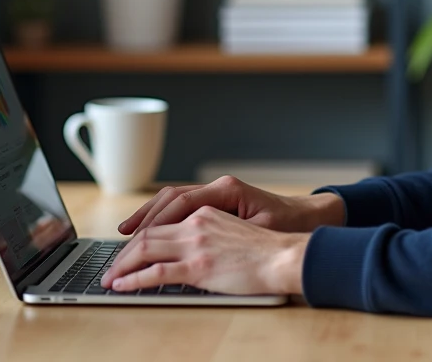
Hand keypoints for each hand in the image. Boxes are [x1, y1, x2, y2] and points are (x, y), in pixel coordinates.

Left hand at [101, 206, 307, 294]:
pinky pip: (157, 272)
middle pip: (148, 232)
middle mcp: (197, 223)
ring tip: (110, 278)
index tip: (127, 242)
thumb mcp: (235, 230)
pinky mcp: (199, 267)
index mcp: (207, 211)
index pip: (163, 216)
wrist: (285, 256)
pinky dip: (134, 279)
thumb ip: (210, 232)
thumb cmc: (268, 248)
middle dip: (124, 251)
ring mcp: (196, 244)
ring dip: (122, 264)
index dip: (141, 229)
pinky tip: (123, 286)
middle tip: (111, 265)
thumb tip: (190, 248)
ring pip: (146, 249)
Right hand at [118, 175, 344, 235]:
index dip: (156, 221)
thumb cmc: (286, 227)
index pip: (182, 202)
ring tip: (126, 232)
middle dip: (145, 217)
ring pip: (173, 199)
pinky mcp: (217, 202)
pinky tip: (151, 229)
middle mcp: (218, 187)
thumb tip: (194, 244)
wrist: (308, 219)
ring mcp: (217, 193)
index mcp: (227, 190)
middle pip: (171, 197)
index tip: (137, 237)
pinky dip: (164, 216)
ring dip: (150, 215)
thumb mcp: (257, 233)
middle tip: (122, 237)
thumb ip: (227, 236)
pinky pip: (182, 205)